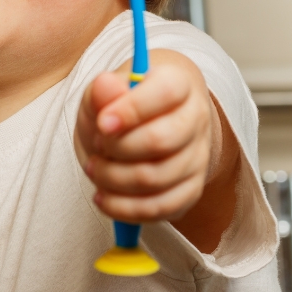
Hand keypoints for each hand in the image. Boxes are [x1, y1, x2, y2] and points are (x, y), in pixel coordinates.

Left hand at [74, 49, 223, 224]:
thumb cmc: (122, 103)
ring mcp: (198, 156)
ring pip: (158, 178)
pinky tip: (103, 197)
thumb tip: (106, 86)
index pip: (166, 93)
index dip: (132, 109)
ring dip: (114, 179)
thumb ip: (103, 90)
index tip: (102, 123)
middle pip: (162, 140)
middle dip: (118, 149)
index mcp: (180, 83)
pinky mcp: (191, 189)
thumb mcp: (105, 89)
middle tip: (96, 146)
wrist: (146, 122)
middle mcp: (196, 119)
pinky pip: (161, 208)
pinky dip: (125, 209)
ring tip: (94, 168)